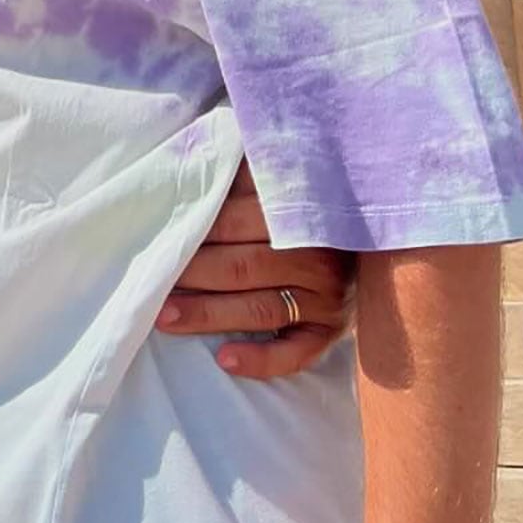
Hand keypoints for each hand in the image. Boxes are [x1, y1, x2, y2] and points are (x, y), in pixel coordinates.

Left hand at [155, 166, 352, 379]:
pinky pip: (297, 353)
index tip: (159, 239)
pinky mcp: (330, 330)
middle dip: (192, 275)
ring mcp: (325, 296)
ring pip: (260, 309)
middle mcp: (314, 257)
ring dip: (209, 315)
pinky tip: (225, 360)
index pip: (235, 223)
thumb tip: (195, 162)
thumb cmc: (305, 203)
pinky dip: (262, 360)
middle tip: (151, 281)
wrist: (371, 237)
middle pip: (242, 267)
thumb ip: (243, 171)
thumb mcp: (280, 177)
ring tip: (166, 318)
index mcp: (298, 212)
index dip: (195, 232)